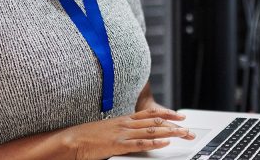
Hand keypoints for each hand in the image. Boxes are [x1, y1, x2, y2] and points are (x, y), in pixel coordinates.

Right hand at [61, 107, 195, 159]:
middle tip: (188, 128)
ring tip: (183, 133)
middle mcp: (126, 123)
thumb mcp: (108, 129)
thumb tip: (131, 133)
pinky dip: (154, 143)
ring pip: (151, 131)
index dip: (167, 114)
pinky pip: (140, 144)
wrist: (71, 139)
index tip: (179, 116)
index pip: (150, 114)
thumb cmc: (86, 136)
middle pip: (155, 121)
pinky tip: (165, 143)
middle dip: (174, 124)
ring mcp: (122, 133)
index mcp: (124, 119)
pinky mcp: (118, 144)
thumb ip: (121, 130)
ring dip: (170, 132)